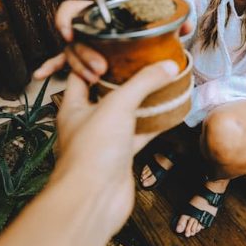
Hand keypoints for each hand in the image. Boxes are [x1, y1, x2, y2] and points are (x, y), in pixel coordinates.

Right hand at [33, 0, 192, 82]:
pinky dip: (52, 67)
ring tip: (94, 80)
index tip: (71, 32)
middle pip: (74, 39)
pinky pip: (64, 64)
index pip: (73, 8)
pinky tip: (40, 76)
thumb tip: (185, 26)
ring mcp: (86, 44)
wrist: (148, 33)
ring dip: (79, 68)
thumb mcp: (161, 24)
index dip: (66, 18)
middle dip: (84, 55)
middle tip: (100, 69)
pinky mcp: (87, 60)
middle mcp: (90, 28)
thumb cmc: (151, 27)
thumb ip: (174, 23)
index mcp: (103, 15)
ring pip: (71, 55)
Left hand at [50, 60, 179, 229]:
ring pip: (126, 114)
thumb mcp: (118, 106)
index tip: (119, 45)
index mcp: (73, 105)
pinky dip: (155, 124)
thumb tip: (168, 65)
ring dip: (143, 100)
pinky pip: (140, 134)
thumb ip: (143, 82)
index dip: (96, 57)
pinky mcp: (120, 157)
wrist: (94, 200)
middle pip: (106, 92)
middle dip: (126, 78)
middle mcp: (87, 121)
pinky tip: (172, 113)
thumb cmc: (92, 152)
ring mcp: (104, 140)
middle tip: (147, 60)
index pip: (81, 72)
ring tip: (162, 81)